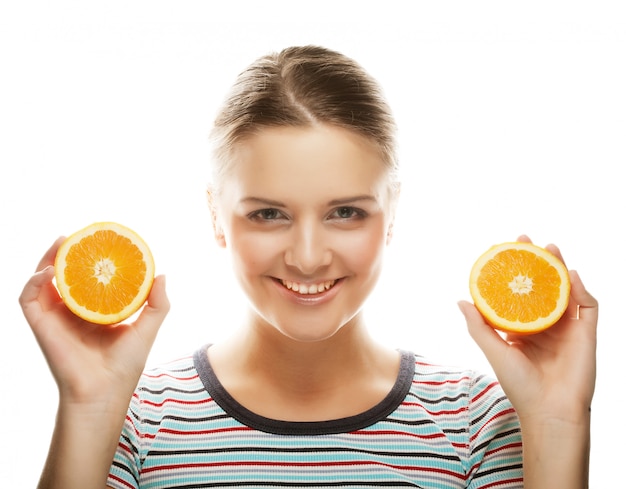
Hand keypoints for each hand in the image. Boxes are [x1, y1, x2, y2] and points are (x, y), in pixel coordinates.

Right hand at [19, 237, 169, 406]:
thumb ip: (157, 302)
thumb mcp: (148, 327)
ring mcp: (55, 317)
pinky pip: (28, 298)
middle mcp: (72, 311)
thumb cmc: (126, 364)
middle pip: (63, 274)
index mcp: (94, 310)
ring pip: (42, 281)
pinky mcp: (41, 326)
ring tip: (60, 243)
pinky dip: (34, 282)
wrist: (105, 391)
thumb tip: (162, 273)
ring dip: (46, 260)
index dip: (90, 258)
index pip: (88, 278)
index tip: (99, 240)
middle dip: (65, 253)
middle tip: (73, 236)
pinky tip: (48, 272)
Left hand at [458, 235, 597, 422]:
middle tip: (525, 240)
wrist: (550, 411)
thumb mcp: (494, 350)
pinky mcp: (587, 334)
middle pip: (542, 285)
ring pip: (565, 290)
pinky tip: (571, 275)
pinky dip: (581, 288)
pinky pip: (588, 306)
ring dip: (559, 267)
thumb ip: (478, 325)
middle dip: (536, 261)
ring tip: (550, 247)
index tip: (502, 252)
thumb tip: (460, 299)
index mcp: (523, 329)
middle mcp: (545, 325)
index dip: (513, 272)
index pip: (518, 292)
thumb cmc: (520, 385)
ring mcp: (567, 328)